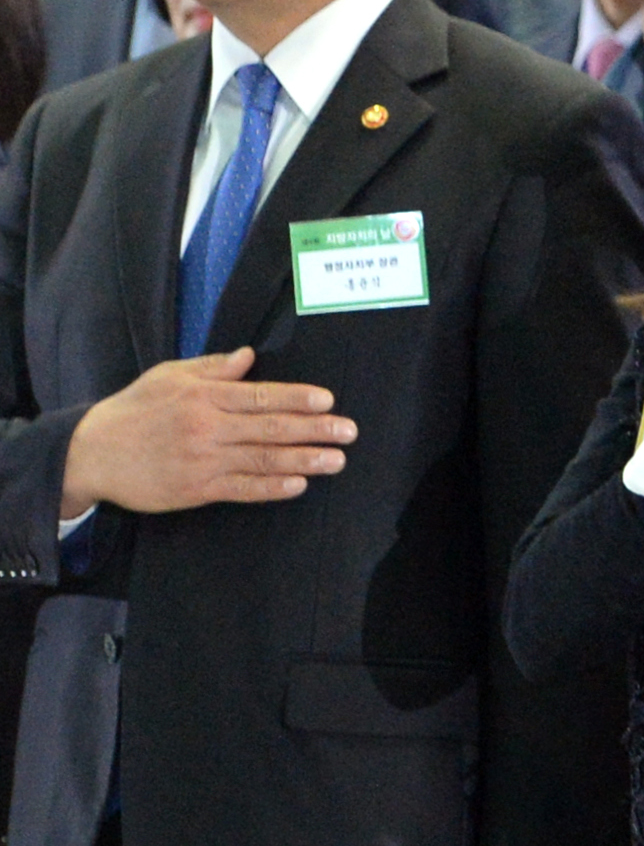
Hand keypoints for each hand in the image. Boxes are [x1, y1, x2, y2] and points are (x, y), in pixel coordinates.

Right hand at [59, 348, 357, 520]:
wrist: (92, 453)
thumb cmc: (134, 410)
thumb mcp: (167, 376)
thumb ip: (211, 367)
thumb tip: (248, 356)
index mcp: (202, 395)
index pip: (260, 396)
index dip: (297, 399)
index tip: (327, 401)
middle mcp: (206, 426)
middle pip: (270, 428)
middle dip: (314, 429)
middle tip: (348, 431)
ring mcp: (203, 460)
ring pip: (263, 459)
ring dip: (305, 460)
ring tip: (336, 460)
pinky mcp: (197, 489)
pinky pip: (243, 488)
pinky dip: (272, 487)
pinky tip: (298, 484)